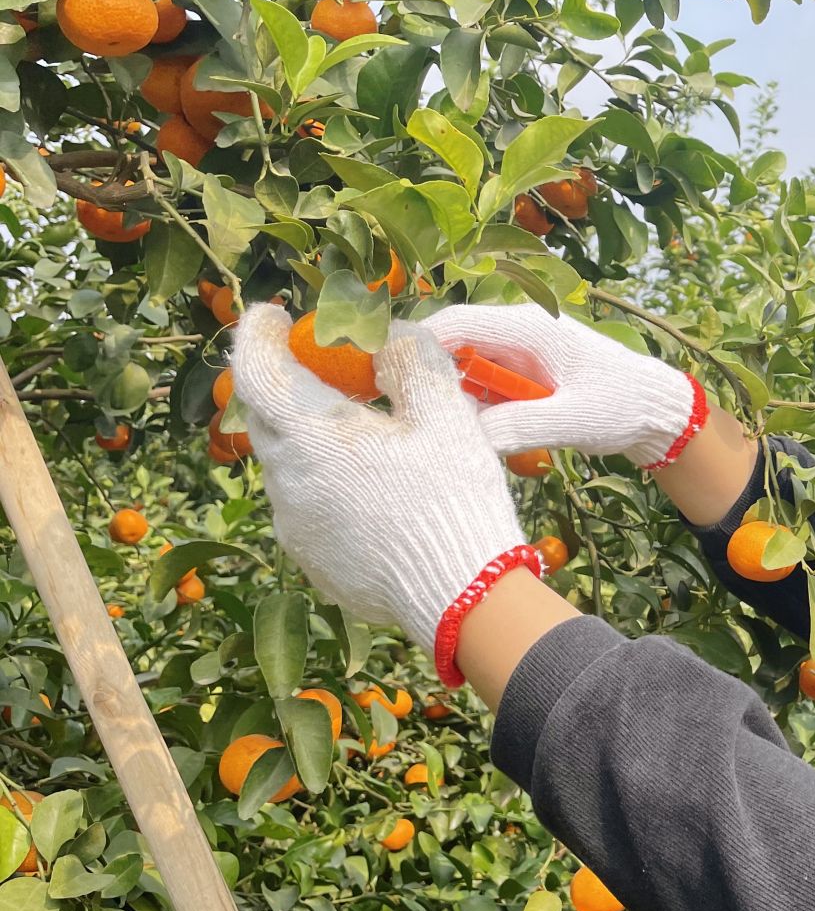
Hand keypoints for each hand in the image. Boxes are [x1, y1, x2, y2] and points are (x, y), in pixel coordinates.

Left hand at [231, 304, 529, 650]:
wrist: (464, 596)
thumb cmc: (453, 496)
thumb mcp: (445, 411)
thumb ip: (408, 358)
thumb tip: (383, 336)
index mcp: (311, 436)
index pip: (255, 369)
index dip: (256, 334)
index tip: (271, 314)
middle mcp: (286, 480)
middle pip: (269, 416)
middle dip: (290, 384)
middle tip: (329, 369)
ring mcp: (294, 525)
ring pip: (290, 463)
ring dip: (315, 439)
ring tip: (366, 435)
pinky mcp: (312, 558)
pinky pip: (308, 504)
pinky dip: (330, 482)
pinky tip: (376, 490)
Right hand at [418, 302, 702, 467]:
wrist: (655, 412)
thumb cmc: (624, 404)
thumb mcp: (575, 418)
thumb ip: (522, 425)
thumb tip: (468, 438)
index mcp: (527, 328)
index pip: (453, 324)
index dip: (413, 346)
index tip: (383, 379)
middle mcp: (514, 335)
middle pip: (446, 347)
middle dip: (421, 377)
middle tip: (398, 416)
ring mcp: (514, 358)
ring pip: (457, 373)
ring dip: (445, 400)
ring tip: (432, 433)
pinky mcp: (516, 381)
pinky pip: (476, 393)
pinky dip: (468, 413)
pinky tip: (468, 440)